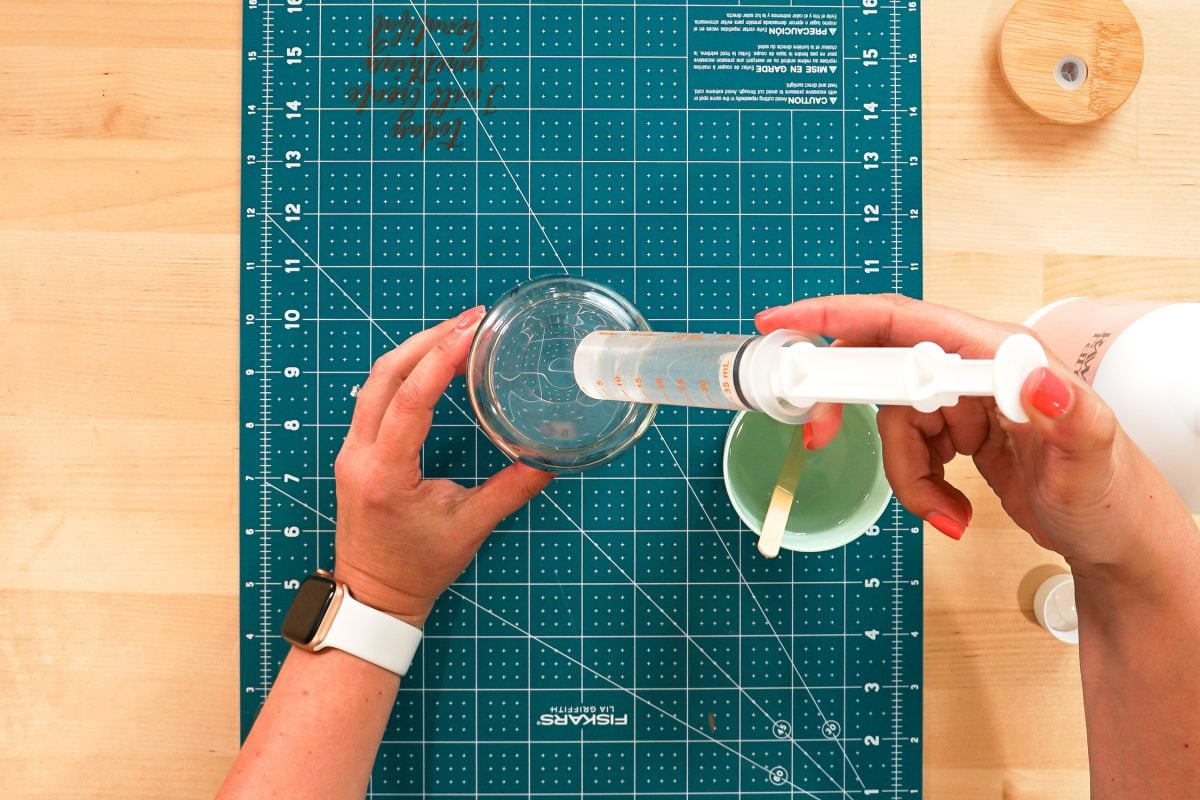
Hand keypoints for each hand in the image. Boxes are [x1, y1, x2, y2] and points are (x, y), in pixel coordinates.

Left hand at [331, 306, 553, 627]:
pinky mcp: (355, 451)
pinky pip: (373, 395)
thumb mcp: (470, 529)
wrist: (373, 596)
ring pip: (375, 380)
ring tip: (456, 331)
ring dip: (414, 350)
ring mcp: (351, 450)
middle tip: (471, 320)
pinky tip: (432, 361)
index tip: (471, 330)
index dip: (440, 359)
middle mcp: (359, 455)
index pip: (410, 399)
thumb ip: (510, 490)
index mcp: (385, 474)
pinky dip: (404, 371)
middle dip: (428, 339)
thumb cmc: (417, 569)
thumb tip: (548, 458)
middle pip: (385, 375)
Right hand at [757, 294, 1190, 577]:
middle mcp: (976, 368)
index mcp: (1000, 354)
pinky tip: (953, 509)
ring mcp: (964, 402)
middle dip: (848, 405)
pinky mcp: (957, 434)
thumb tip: (1035, 378)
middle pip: (884, 369)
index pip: (906, 321)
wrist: (1111, 541)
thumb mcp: (1093, 459)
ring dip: (905, 474)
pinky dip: (917, 487)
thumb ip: (1069, 415)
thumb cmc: (1111, 497)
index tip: (789, 324)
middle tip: (819, 434)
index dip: (840, 316)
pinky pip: (908, 453)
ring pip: (892, 424)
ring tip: (944, 510)